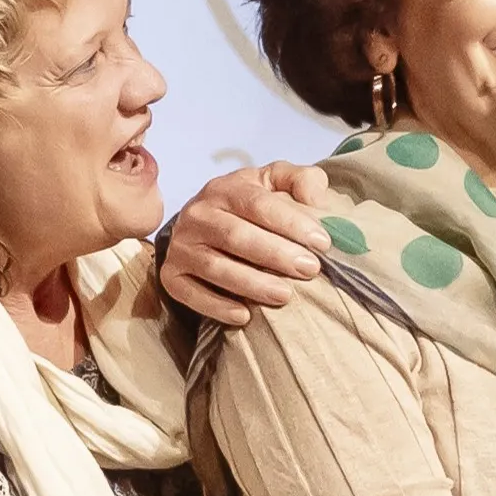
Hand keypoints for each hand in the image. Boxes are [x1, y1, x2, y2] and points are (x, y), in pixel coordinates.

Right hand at [159, 161, 333, 326]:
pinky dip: (217, 306)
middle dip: (276, 254)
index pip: (258, 204)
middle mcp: (198, 214)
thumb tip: (315, 197)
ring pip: (216, 267)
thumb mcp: (276, 182)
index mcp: (225, 189)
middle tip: (310, 270)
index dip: (292, 223)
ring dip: (251, 284)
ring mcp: (182, 246)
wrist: (207, 223)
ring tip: (285, 295)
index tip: (323, 243)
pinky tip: (245, 316)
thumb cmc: (252, 205)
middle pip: (237, 236)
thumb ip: (301, 180)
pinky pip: (191, 293)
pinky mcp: (171, 275)